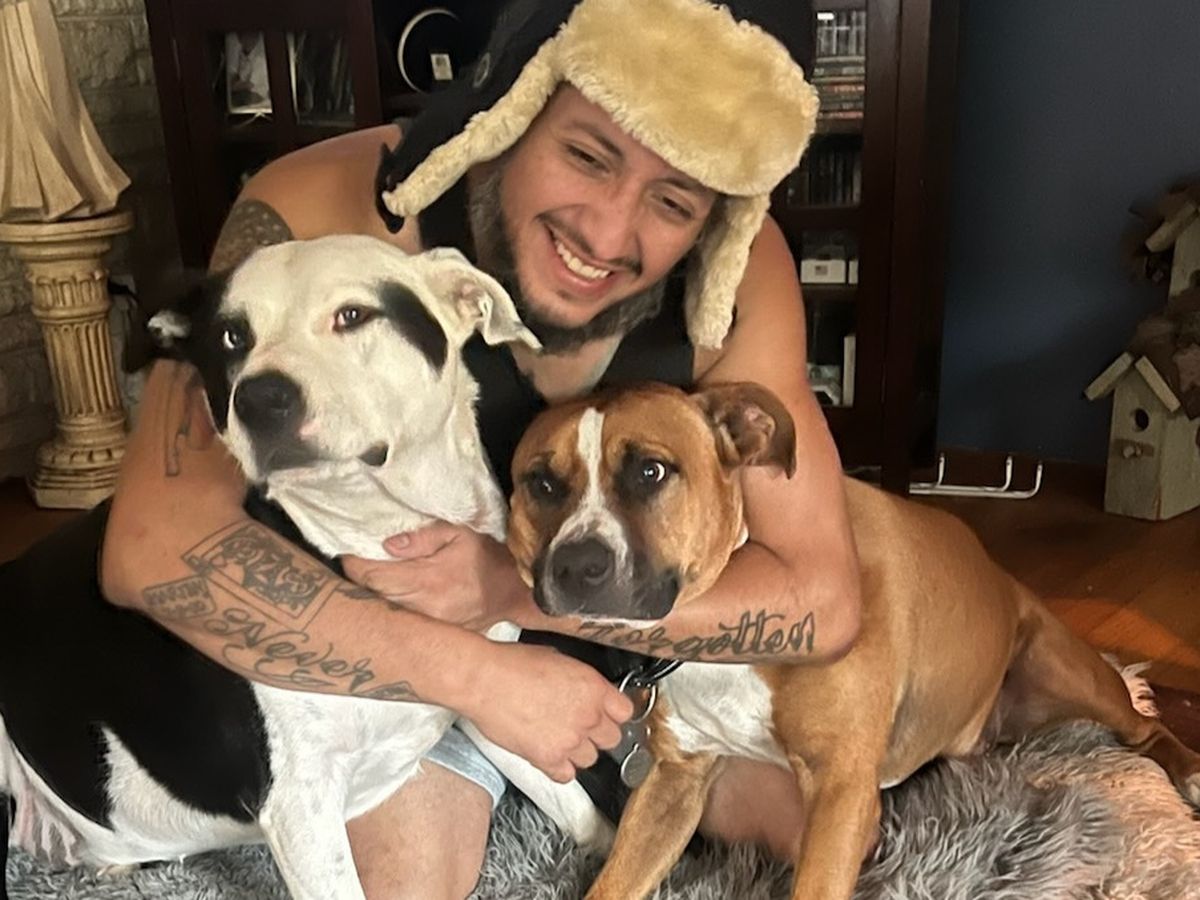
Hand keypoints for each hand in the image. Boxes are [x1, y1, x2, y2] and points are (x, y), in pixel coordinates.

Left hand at [341, 523, 524, 630]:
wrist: (513, 592)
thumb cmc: (486, 558)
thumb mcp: (459, 535)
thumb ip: (423, 538)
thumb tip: (388, 545)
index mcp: (428, 580)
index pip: (375, 577)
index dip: (354, 566)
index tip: (346, 554)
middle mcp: (424, 607)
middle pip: (374, 596)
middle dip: (360, 579)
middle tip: (353, 563)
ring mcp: (428, 624)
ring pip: (385, 610)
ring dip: (373, 594)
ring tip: (368, 577)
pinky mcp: (433, 632)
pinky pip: (402, 619)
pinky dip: (391, 606)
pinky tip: (390, 595)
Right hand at [461, 641, 632, 782]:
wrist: (484, 680)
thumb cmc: (513, 664)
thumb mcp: (558, 659)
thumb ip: (581, 681)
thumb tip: (587, 691)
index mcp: (593, 686)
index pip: (625, 712)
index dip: (614, 714)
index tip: (608, 716)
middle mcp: (587, 715)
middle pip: (612, 739)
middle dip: (597, 734)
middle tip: (581, 727)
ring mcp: (569, 739)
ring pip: (590, 759)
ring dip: (577, 752)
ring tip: (559, 738)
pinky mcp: (547, 758)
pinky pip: (566, 775)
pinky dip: (559, 768)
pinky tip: (549, 754)